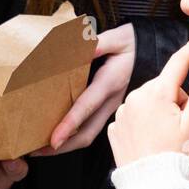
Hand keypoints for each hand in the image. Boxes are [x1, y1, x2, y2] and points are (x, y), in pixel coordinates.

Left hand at [32, 23, 134, 155]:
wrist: (152, 52)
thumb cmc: (132, 45)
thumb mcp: (118, 38)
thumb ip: (100, 43)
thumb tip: (83, 47)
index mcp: (110, 83)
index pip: (87, 107)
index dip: (69, 125)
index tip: (53, 139)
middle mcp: (110, 102)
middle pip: (86, 133)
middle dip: (62, 146)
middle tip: (35, 151)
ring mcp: (110, 108)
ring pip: (88, 135)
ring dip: (65, 144)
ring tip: (40, 148)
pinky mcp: (108, 110)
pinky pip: (90, 128)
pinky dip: (72, 136)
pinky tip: (56, 134)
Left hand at [108, 34, 188, 168]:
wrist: (150, 185)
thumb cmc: (175, 155)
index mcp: (157, 93)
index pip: (177, 64)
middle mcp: (135, 97)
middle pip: (164, 87)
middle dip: (177, 99)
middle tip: (182, 125)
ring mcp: (122, 112)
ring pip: (148, 102)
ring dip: (159, 111)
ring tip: (165, 137)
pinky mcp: (114, 127)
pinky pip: (134, 116)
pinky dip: (143, 124)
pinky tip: (149, 141)